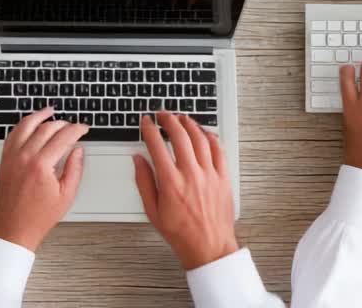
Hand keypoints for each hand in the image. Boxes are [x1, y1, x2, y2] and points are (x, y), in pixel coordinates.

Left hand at [0, 107, 87, 250]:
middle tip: (72, 126)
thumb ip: (75, 169)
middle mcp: (24, 157)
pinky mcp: (4, 160)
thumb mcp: (66, 195)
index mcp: (41, 166)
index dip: (77, 129)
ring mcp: (12, 157)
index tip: (83, 128)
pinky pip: (12, 135)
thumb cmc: (37, 217)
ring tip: (49, 111)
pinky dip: (22, 125)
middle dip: (62, 123)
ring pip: (26, 125)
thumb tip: (78, 151)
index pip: (63, 137)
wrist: (13, 229)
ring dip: (39, 116)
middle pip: (46, 128)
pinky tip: (29, 123)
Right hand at [133, 112, 237, 270]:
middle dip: (168, 120)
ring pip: (200, 138)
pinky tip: (204, 132)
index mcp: (171, 182)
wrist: (209, 247)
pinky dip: (210, 136)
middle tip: (163, 114)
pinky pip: (218, 149)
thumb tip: (138, 160)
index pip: (157, 145)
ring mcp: (209, 174)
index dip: (149, 129)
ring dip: (189, 124)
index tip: (146, 121)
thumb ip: (144, 181)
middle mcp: (191, 174)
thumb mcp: (153, 211)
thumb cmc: (181, 233)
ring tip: (181, 118)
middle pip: (179, 135)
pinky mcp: (223, 177)